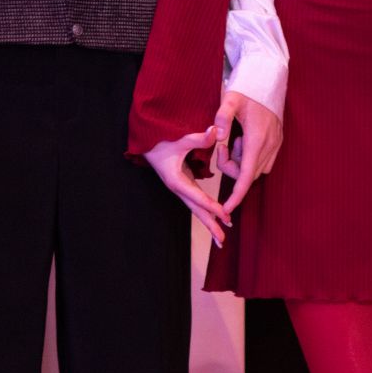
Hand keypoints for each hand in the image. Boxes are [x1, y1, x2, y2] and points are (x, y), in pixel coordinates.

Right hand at [144, 127, 231, 246]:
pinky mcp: (183, 182)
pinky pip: (196, 200)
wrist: (145, 141)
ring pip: (197, 207)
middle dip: (210, 225)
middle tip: (222, 241)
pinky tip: (215, 215)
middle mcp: (178, 187)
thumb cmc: (160, 140)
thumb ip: (198, 138)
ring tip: (220, 237)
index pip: (198, 197)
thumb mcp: (179, 139)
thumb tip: (216, 131)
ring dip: (209, 221)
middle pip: (197, 210)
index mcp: (176, 180)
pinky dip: (206, 209)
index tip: (226, 216)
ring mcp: (181, 186)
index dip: (212, 206)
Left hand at [212, 90, 283, 214]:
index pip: (246, 176)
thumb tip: (217, 136)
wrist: (269, 78)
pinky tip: (244, 139)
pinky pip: (263, 161)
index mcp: (257, 138)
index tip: (227, 209)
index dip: (236, 195)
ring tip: (234, 139)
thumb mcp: (230, 98)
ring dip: (241, 162)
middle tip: (222, 145)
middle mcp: (270, 145)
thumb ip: (221, 117)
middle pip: (248, 174)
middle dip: (231, 168)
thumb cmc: (248, 88)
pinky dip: (250, 157)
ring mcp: (276, 144)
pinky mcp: (278, 141)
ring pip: (256, 169)